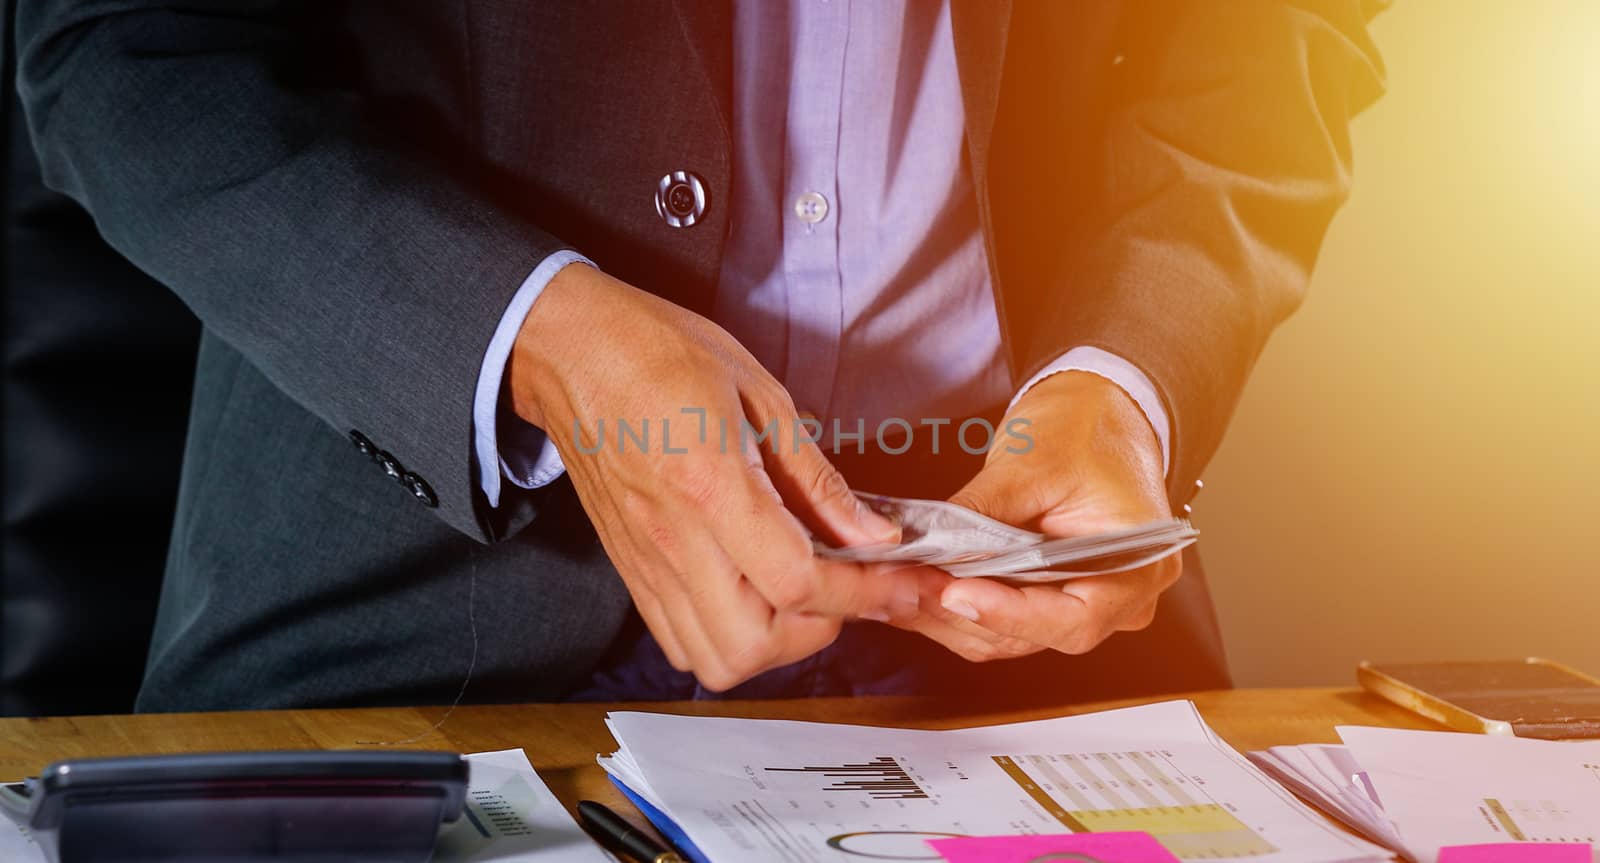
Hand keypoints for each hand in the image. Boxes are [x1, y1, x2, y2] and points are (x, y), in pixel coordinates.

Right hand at [508, 263, 919, 689]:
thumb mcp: (758, 392)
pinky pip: (680, 640)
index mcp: (710, 485)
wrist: (569, 352)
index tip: (904, 580)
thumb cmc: (658, 353)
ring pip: (714, 659)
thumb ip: (816, 477)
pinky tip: (753, 592)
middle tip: (844, 582)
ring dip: (771, 642)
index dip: (865, 592)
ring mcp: (645, 562)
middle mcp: (673, 539)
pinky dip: (727, 637)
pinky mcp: (630, 571)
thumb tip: (873, 535)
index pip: (798, 582)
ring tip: (798, 592)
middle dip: (817, 628)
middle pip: (753, 645)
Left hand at [892, 371, 1180, 661]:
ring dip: (948, 617)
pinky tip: (915, 587)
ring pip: (1009, 637)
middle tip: (902, 585)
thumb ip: (984, 514)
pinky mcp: (1050, 598)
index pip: (1072, 617)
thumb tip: (929, 550)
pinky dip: (957, 608)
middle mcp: (1119, 599)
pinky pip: (1003, 620)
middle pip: (1034, 635)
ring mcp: (1085, 602)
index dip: (1007, 614)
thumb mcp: (1033, 463)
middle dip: (961, 614)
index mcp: (1137, 564)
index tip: (953, 594)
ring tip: (896, 586)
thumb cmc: (1085, 429)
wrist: (1102, 412)